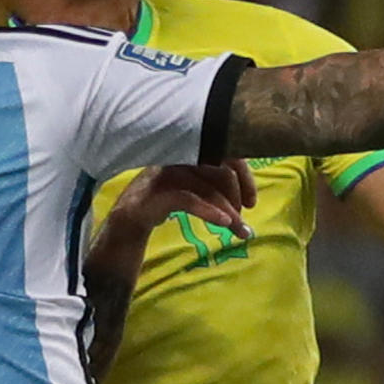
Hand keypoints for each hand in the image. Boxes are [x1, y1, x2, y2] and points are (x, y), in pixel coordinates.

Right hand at [111, 160, 256, 237]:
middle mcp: (184, 157)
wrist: (132, 214)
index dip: (245, 178)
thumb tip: (246, 204)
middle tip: (243, 222)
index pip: (229, 156)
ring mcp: (172, 172)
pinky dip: (210, 212)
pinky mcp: (161, 190)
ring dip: (229, 212)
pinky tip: (223, 223)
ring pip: (210, 189)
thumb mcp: (196, 189)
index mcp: (195, 151)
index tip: (251, 202)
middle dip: (237, 199)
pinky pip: (192, 200)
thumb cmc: (168, 198)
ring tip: (239, 232)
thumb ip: (217, 188)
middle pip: (222, 173)